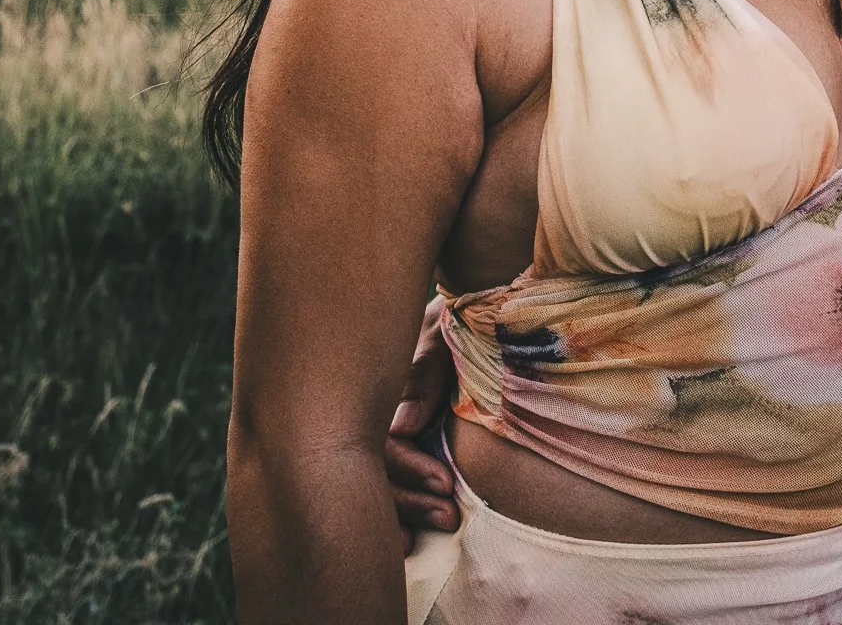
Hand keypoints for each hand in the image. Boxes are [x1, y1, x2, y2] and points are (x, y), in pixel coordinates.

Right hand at [385, 295, 460, 551]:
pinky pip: (377, 485)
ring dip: (405, 510)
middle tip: (448, 516)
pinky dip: (393, 514)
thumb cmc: (458, 314)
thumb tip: (403, 428)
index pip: (375, 442)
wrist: (477, 300)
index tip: (445, 484)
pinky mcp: (394, 436)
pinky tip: (407, 542)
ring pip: (370, 484)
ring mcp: (372, 426)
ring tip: (445, 522)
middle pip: (367, 470)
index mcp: (373, 383)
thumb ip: (425, 369)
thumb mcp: (443, 327)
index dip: (407, 469)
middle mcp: (363, 410)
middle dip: (407, 500)